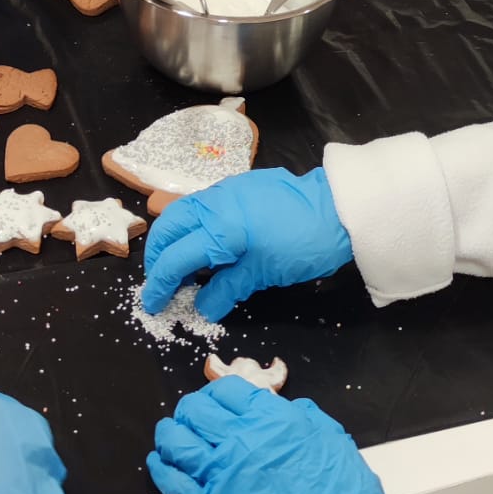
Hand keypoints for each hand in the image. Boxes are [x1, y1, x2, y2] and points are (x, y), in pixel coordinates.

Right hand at [141, 168, 350, 321]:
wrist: (338, 209)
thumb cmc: (302, 244)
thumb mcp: (263, 274)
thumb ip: (227, 289)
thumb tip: (202, 308)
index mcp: (219, 228)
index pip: (176, 258)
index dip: (161, 285)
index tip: (154, 305)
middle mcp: (213, 203)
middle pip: (167, 228)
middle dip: (158, 257)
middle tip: (163, 283)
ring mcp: (224, 190)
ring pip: (180, 212)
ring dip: (173, 240)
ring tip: (183, 268)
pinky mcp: (236, 186)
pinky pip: (200, 205)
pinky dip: (191, 227)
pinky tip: (204, 247)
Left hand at [148, 377, 397, 493]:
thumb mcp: (332, 440)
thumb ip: (306, 419)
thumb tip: (288, 410)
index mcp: (271, 419)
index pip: (227, 391)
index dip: (217, 394)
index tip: (215, 402)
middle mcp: (240, 440)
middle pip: (196, 412)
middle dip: (191, 411)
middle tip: (191, 418)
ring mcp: (220, 475)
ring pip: (177, 443)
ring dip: (170, 435)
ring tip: (170, 435)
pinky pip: (172, 483)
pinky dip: (161, 469)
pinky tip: (159, 463)